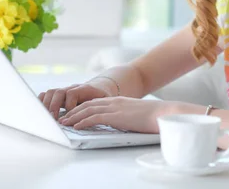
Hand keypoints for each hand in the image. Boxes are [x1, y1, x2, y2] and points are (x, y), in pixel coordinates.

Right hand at [38, 83, 111, 119]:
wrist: (102, 86)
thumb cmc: (104, 96)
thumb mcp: (106, 100)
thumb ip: (100, 106)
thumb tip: (97, 116)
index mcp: (85, 89)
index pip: (72, 93)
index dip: (69, 105)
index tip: (70, 116)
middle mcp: (72, 88)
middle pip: (58, 92)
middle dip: (54, 106)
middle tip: (54, 119)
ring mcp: (65, 90)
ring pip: (51, 92)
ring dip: (46, 104)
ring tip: (46, 117)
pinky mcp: (60, 95)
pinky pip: (47, 94)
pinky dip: (42, 101)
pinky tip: (41, 111)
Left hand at [59, 97, 177, 133]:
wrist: (165, 113)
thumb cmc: (154, 116)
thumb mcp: (136, 114)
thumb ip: (126, 116)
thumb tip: (121, 124)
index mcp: (119, 101)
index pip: (95, 103)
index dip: (82, 108)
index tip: (73, 113)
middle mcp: (114, 102)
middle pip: (88, 104)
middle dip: (73, 111)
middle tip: (63, 117)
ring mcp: (115, 107)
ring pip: (88, 110)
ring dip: (74, 117)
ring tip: (64, 122)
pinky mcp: (116, 116)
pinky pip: (95, 118)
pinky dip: (83, 121)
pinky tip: (76, 126)